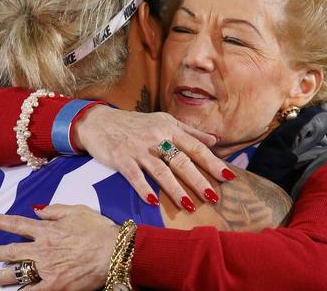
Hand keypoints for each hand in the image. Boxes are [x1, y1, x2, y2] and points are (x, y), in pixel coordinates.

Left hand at [0, 204, 118, 290]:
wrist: (114, 251)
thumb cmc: (99, 230)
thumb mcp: (77, 211)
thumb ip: (54, 210)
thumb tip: (37, 210)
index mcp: (47, 229)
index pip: (17, 224)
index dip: (0, 222)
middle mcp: (42, 249)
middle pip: (12, 250)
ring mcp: (46, 269)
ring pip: (17, 272)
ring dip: (1, 275)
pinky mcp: (54, 286)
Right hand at [73, 105, 233, 209]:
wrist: (98, 122)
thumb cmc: (134, 124)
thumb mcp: (163, 121)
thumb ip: (189, 131)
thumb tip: (216, 140)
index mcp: (169, 128)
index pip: (195, 146)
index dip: (212, 162)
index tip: (228, 176)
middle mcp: (156, 137)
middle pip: (181, 160)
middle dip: (198, 179)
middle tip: (213, 196)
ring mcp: (138, 148)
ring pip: (161, 170)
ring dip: (175, 189)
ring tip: (189, 205)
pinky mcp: (121, 158)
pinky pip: (134, 176)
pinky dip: (143, 188)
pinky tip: (152, 201)